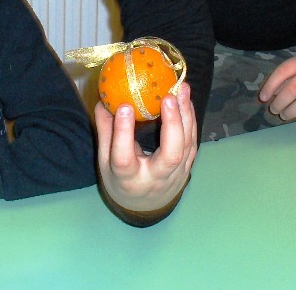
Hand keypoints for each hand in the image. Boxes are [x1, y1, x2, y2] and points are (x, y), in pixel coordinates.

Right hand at [95, 83, 196, 216]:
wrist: (145, 206)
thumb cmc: (121, 180)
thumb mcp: (105, 162)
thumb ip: (105, 133)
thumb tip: (103, 101)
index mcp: (128, 179)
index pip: (124, 158)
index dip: (123, 133)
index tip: (124, 107)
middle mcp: (155, 178)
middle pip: (170, 155)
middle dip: (172, 125)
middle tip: (168, 97)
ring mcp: (175, 174)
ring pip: (187, 146)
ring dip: (186, 115)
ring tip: (181, 89)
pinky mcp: (187, 167)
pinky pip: (192, 142)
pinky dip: (190, 119)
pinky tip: (186, 100)